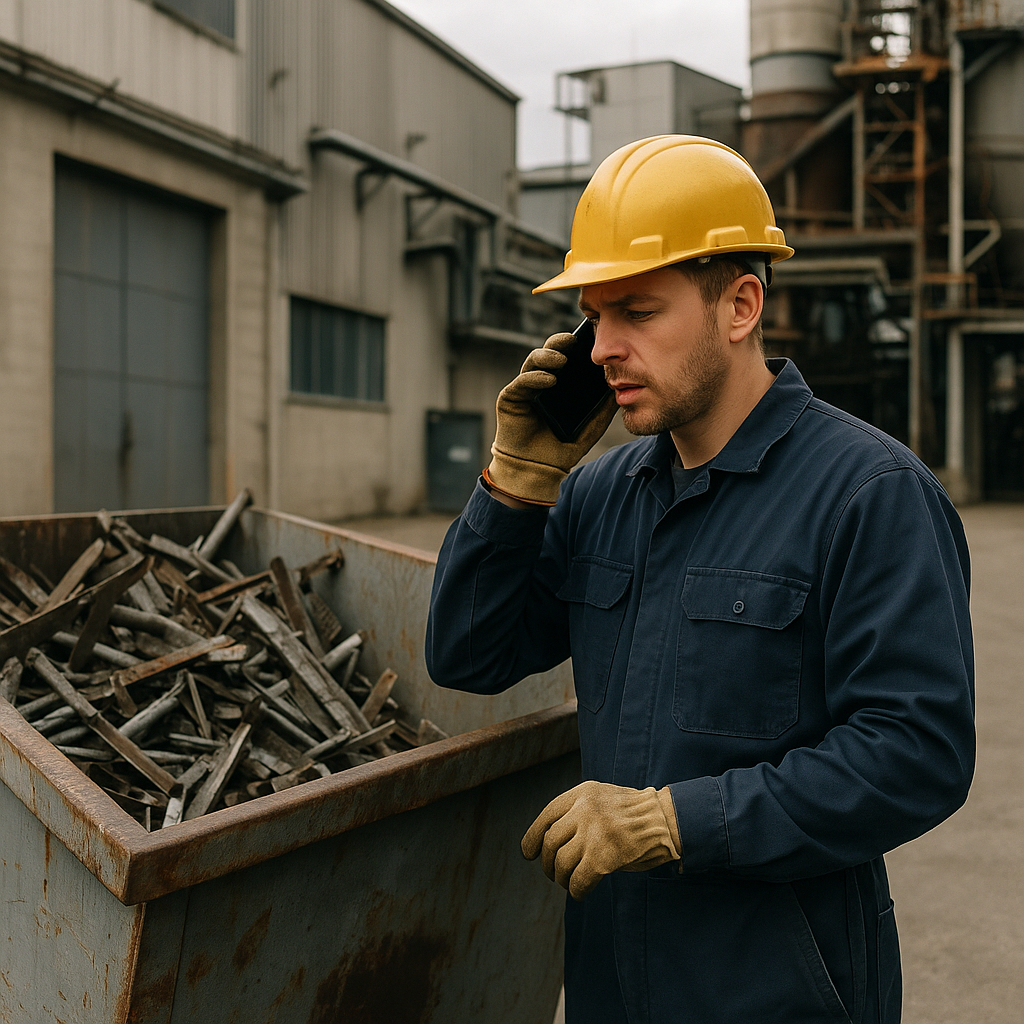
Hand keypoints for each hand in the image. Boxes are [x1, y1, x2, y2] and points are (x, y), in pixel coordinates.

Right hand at [485, 333, 615, 505]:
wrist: (539, 470)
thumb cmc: (562, 448)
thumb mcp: (591, 427)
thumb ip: (603, 409)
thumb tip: (619, 388)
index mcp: (559, 385)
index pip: (566, 357)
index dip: (575, 346)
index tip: (589, 338)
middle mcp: (540, 382)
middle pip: (548, 354)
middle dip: (559, 343)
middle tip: (572, 340)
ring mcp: (525, 389)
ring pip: (533, 362)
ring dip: (547, 356)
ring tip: (562, 360)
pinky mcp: (510, 398)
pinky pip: (522, 381)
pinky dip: (534, 377)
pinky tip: (549, 379)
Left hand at [521, 780, 680, 899]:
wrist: (666, 820)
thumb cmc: (635, 814)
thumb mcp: (602, 799)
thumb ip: (578, 812)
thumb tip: (550, 842)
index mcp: (583, 793)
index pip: (547, 815)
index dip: (533, 837)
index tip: (528, 853)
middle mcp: (585, 810)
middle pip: (551, 842)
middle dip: (548, 863)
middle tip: (554, 874)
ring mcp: (594, 833)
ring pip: (561, 863)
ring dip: (561, 879)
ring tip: (568, 883)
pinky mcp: (603, 857)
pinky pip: (578, 880)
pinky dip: (576, 890)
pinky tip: (581, 892)